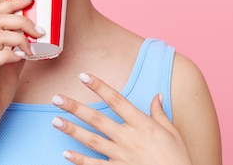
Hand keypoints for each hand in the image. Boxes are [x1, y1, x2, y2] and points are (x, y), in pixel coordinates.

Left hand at [51, 73, 192, 164]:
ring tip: (55, 121)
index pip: (116, 100)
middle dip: (75, 108)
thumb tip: (157, 96)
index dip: (99, 87)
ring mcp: (122, 156)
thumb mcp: (172, 133)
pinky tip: (66, 153)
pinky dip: (80, 160)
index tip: (84, 76)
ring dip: (72, 130)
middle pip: (97, 119)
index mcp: (142, 124)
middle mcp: (129, 138)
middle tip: (57, 98)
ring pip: (92, 140)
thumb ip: (160, 114)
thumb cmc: (178, 158)